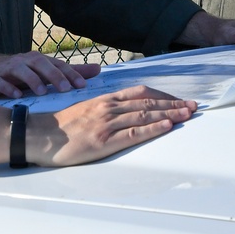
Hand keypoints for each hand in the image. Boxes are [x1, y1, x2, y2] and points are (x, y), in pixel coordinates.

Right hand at [0, 49, 100, 98]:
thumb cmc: (24, 73)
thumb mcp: (46, 72)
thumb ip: (71, 72)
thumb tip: (98, 70)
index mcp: (39, 60)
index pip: (58, 64)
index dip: (70, 74)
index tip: (82, 85)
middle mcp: (24, 61)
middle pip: (40, 64)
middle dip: (53, 75)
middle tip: (65, 89)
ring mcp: (8, 69)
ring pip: (20, 70)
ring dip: (32, 80)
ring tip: (42, 92)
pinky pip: (0, 82)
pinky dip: (8, 88)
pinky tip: (17, 97)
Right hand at [26, 85, 197, 166]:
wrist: (40, 136)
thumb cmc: (61, 126)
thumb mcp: (85, 109)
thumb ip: (104, 106)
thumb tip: (123, 106)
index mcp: (105, 99)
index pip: (140, 92)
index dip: (163, 96)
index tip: (179, 99)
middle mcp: (108, 108)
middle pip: (148, 102)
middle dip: (173, 104)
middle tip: (194, 106)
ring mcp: (107, 124)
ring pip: (144, 115)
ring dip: (169, 114)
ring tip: (188, 114)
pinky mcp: (104, 141)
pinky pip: (133, 133)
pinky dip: (152, 128)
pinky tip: (167, 126)